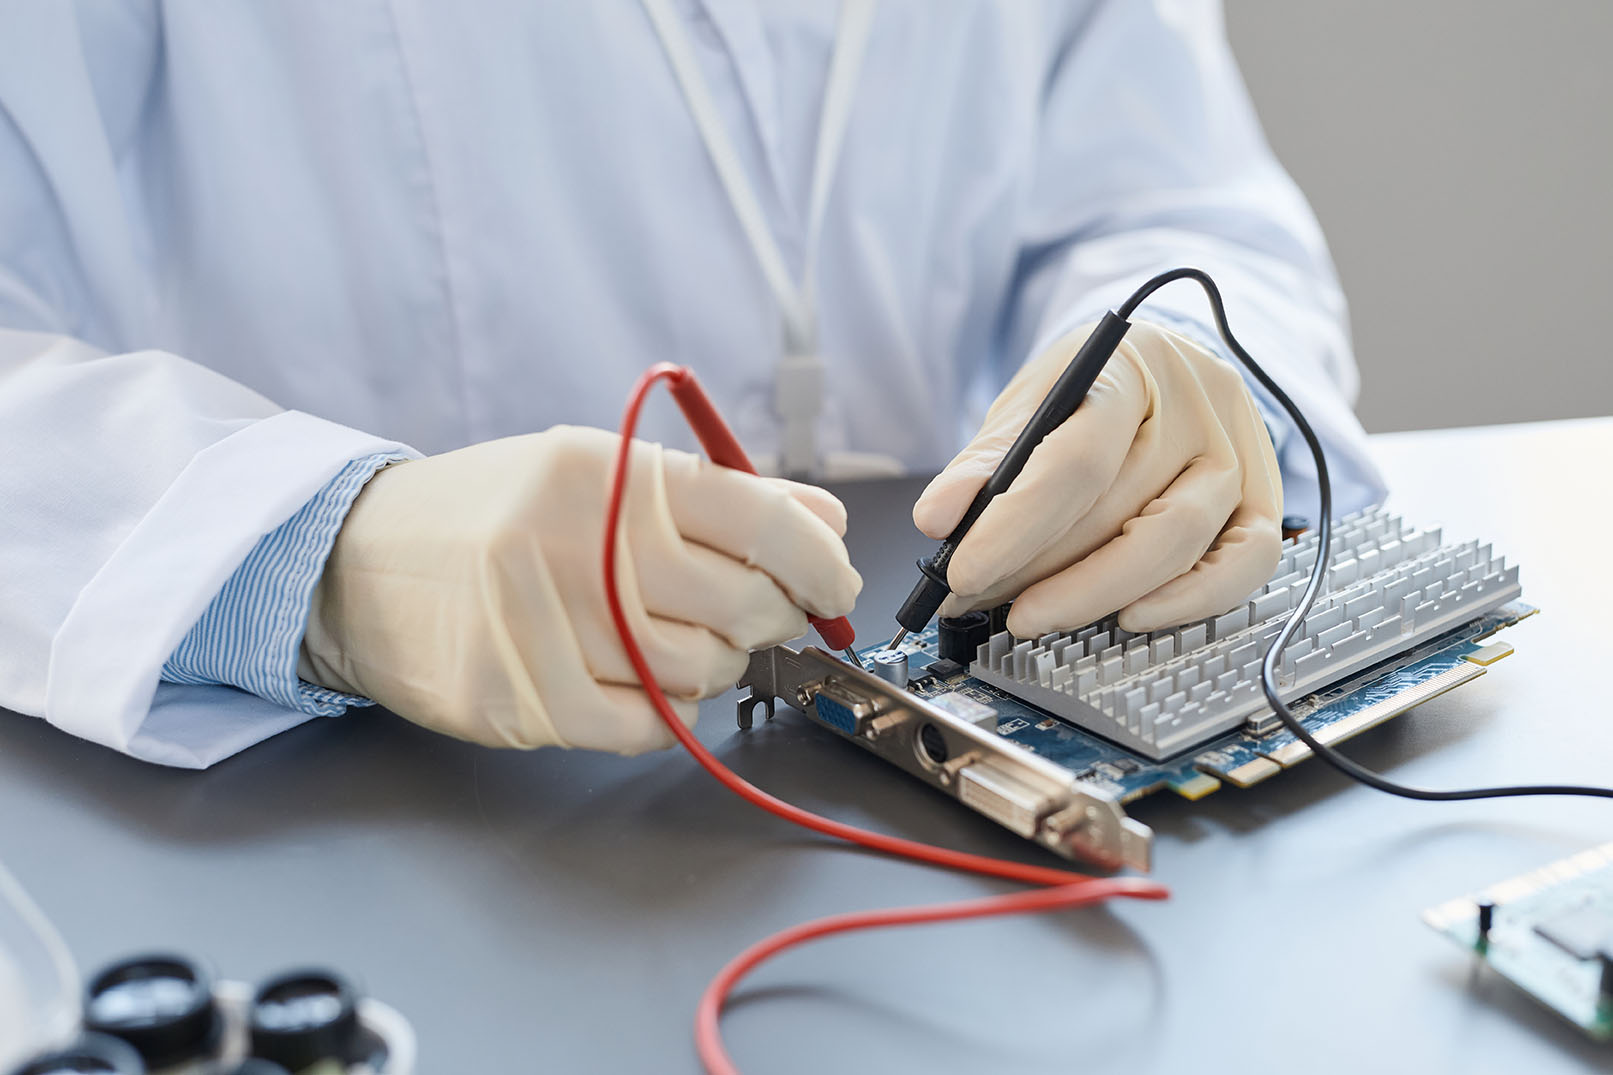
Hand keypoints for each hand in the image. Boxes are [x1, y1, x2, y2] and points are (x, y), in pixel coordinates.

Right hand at [299, 426, 860, 753]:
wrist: (356, 563)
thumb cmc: (493, 513)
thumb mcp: (600, 472)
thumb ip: (718, 496)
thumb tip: (823, 522)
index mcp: (609, 472)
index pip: (763, 521)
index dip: (821, 562)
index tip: (834, 583)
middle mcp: (579, 544)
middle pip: (744, 605)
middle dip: (773, 617)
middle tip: (757, 612)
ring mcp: (544, 628)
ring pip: (700, 672)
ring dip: (713, 664)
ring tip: (674, 637)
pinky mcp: (519, 700)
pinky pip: (645, 727)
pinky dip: (663, 713)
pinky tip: (637, 680)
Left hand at [913, 320, 1281, 637]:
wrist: (1158, 366)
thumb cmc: (1088, 389)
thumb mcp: (1028, 401)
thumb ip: (983, 461)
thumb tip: (939, 520)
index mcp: (1130, 365)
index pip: (1075, 459)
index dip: (1014, 526)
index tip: (961, 571)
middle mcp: (1197, 406)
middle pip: (1121, 510)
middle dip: (1038, 570)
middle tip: (979, 598)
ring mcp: (1239, 454)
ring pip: (1177, 543)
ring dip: (1095, 594)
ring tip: (1033, 612)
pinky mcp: (1264, 499)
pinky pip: (1245, 565)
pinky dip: (1186, 602)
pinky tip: (1129, 616)